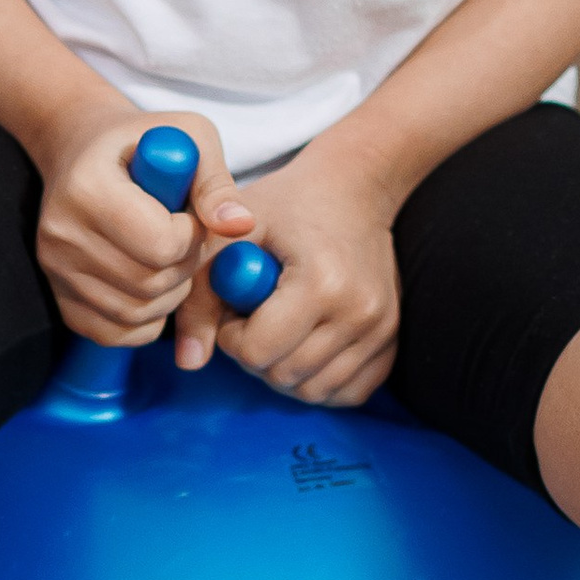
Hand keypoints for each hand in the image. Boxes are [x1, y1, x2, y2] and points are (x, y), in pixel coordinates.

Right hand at [32, 100, 253, 346]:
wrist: (82, 150)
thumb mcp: (188, 138)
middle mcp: (61, 233)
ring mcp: (55, 270)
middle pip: (150, 283)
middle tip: (186, 237)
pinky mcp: (60, 297)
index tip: (190, 214)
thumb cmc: (144, 142)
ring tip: (169, 255)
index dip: (193, 235)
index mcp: (88, 187)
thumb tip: (240, 225)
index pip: (160, 243)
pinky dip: (147, 319)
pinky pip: (117, 333)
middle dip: (186, 265)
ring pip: (137, 313)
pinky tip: (151, 281)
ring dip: (171, 293)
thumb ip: (216, 183)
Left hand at [178, 130, 400, 408]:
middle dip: (256, 354)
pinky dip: (321, 378)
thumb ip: (201, 299)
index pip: (258, 351)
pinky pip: (350, 390)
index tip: (235, 306)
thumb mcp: (230, 238)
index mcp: (321, 282)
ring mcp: (382, 328)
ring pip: (315, 391)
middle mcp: (359, 311)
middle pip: (285, 376)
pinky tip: (308, 344)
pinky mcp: (392, 338)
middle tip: (254, 315)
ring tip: (281, 327)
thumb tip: (188, 362)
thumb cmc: (284, 207)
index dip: (232, 335)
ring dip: (286, 370)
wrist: (353, 188)